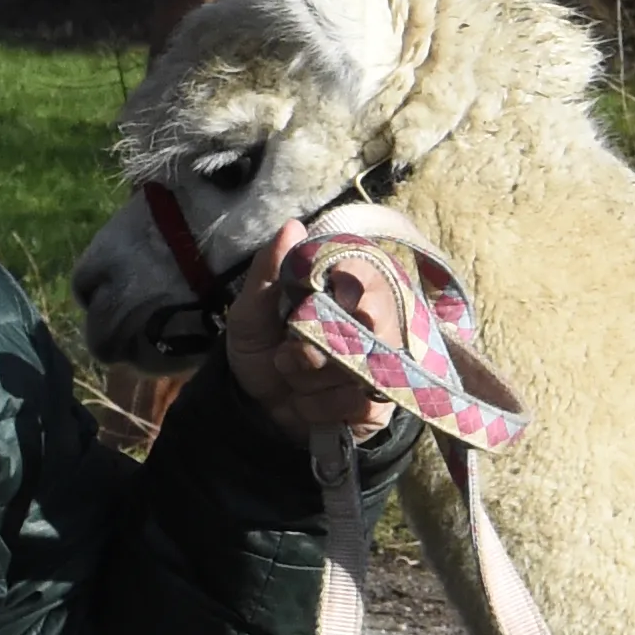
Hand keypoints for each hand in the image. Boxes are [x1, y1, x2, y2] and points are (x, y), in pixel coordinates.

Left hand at [216, 230, 400, 453]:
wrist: (256, 408)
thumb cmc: (261, 350)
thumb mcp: (250, 313)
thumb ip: (268, 273)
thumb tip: (292, 226)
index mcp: (347, 289)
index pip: (367, 277)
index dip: (350, 293)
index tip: (329, 309)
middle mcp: (375, 320)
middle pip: (371, 324)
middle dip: (316, 348)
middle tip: (285, 355)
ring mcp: (383, 362)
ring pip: (360, 367)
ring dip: (310, 380)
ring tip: (291, 377)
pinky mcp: (381, 401)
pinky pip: (357, 402)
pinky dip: (319, 407)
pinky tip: (305, 403)